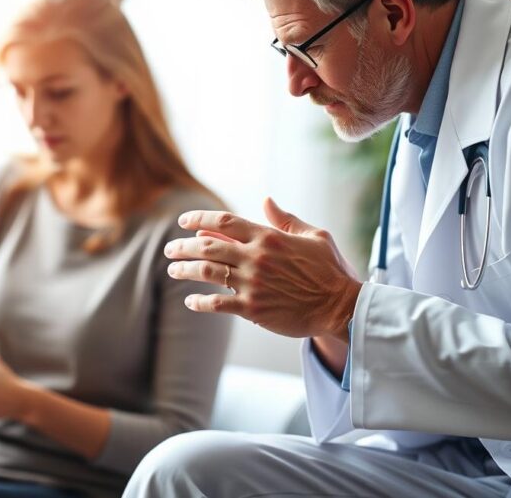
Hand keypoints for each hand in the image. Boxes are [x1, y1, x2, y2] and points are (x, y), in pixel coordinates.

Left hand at [163, 197, 361, 339]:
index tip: (183, 221)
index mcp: (268, 236)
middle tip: (170, 249)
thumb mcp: (313, 235)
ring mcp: (252, 283)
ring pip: (206, 272)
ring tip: (172, 270)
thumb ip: (285, 219)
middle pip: (207, 245)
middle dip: (183, 246)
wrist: (340, 307)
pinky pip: (217, 303)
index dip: (199, 218)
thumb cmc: (329, 270)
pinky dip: (200, 301)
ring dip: (184, 269)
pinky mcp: (253, 309)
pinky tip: (191, 300)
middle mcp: (256, 257)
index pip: (224, 221)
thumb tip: (266, 200)